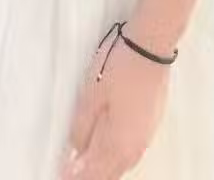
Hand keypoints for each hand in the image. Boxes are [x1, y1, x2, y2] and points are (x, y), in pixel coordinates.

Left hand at [60, 26, 171, 179]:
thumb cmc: (119, 68)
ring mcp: (146, 137)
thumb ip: (82, 128)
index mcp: (118, 144)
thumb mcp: (91, 96)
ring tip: (86, 162)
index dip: (75, 176)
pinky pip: (131, 153)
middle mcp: (135, 148)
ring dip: (105, 169)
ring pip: (122, 165)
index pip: (94, 175)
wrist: (150, 46)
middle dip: (90, 175)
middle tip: (71, 170)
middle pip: (109, 175)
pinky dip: (117, 158)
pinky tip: (108, 148)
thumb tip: (75, 151)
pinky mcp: (152, 124)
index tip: (62, 173)